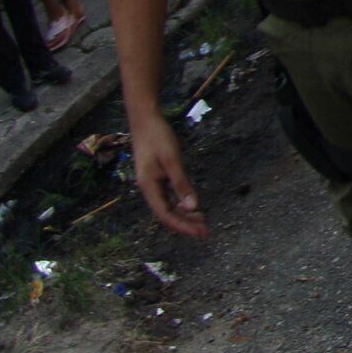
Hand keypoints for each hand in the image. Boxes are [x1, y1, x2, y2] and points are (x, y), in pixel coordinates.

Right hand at [129, 112, 207, 237]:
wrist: (145, 119)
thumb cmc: (157, 137)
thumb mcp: (172, 159)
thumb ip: (181, 183)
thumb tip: (193, 206)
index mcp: (149, 187)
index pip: (166, 216)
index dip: (183, 226)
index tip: (200, 233)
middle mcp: (149, 189)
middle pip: (168, 214)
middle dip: (186, 224)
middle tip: (206, 232)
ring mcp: (153, 183)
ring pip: (169, 206)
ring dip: (185, 215)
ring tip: (202, 221)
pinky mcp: (158, 176)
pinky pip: (170, 196)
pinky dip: (181, 202)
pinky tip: (192, 205)